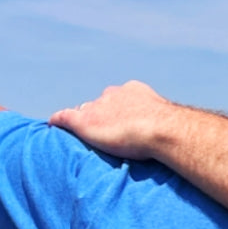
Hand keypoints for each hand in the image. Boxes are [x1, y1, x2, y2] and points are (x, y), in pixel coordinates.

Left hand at [50, 81, 174, 159]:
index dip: (118, 111)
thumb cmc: (170, 130)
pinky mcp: (84, 121)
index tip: (122, 123)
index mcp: (133, 91)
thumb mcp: (169, 122)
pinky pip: (64, 117)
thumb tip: (174, 137)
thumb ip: (163, 124)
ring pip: (84, 111)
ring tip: (84, 135)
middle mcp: (113, 95)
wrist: (161, 129)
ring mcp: (98, 107)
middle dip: (101, 114)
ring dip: (85, 121)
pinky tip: (53, 125)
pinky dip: (58, 121)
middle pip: (100, 104)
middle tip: (107, 132)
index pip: (119, 99)